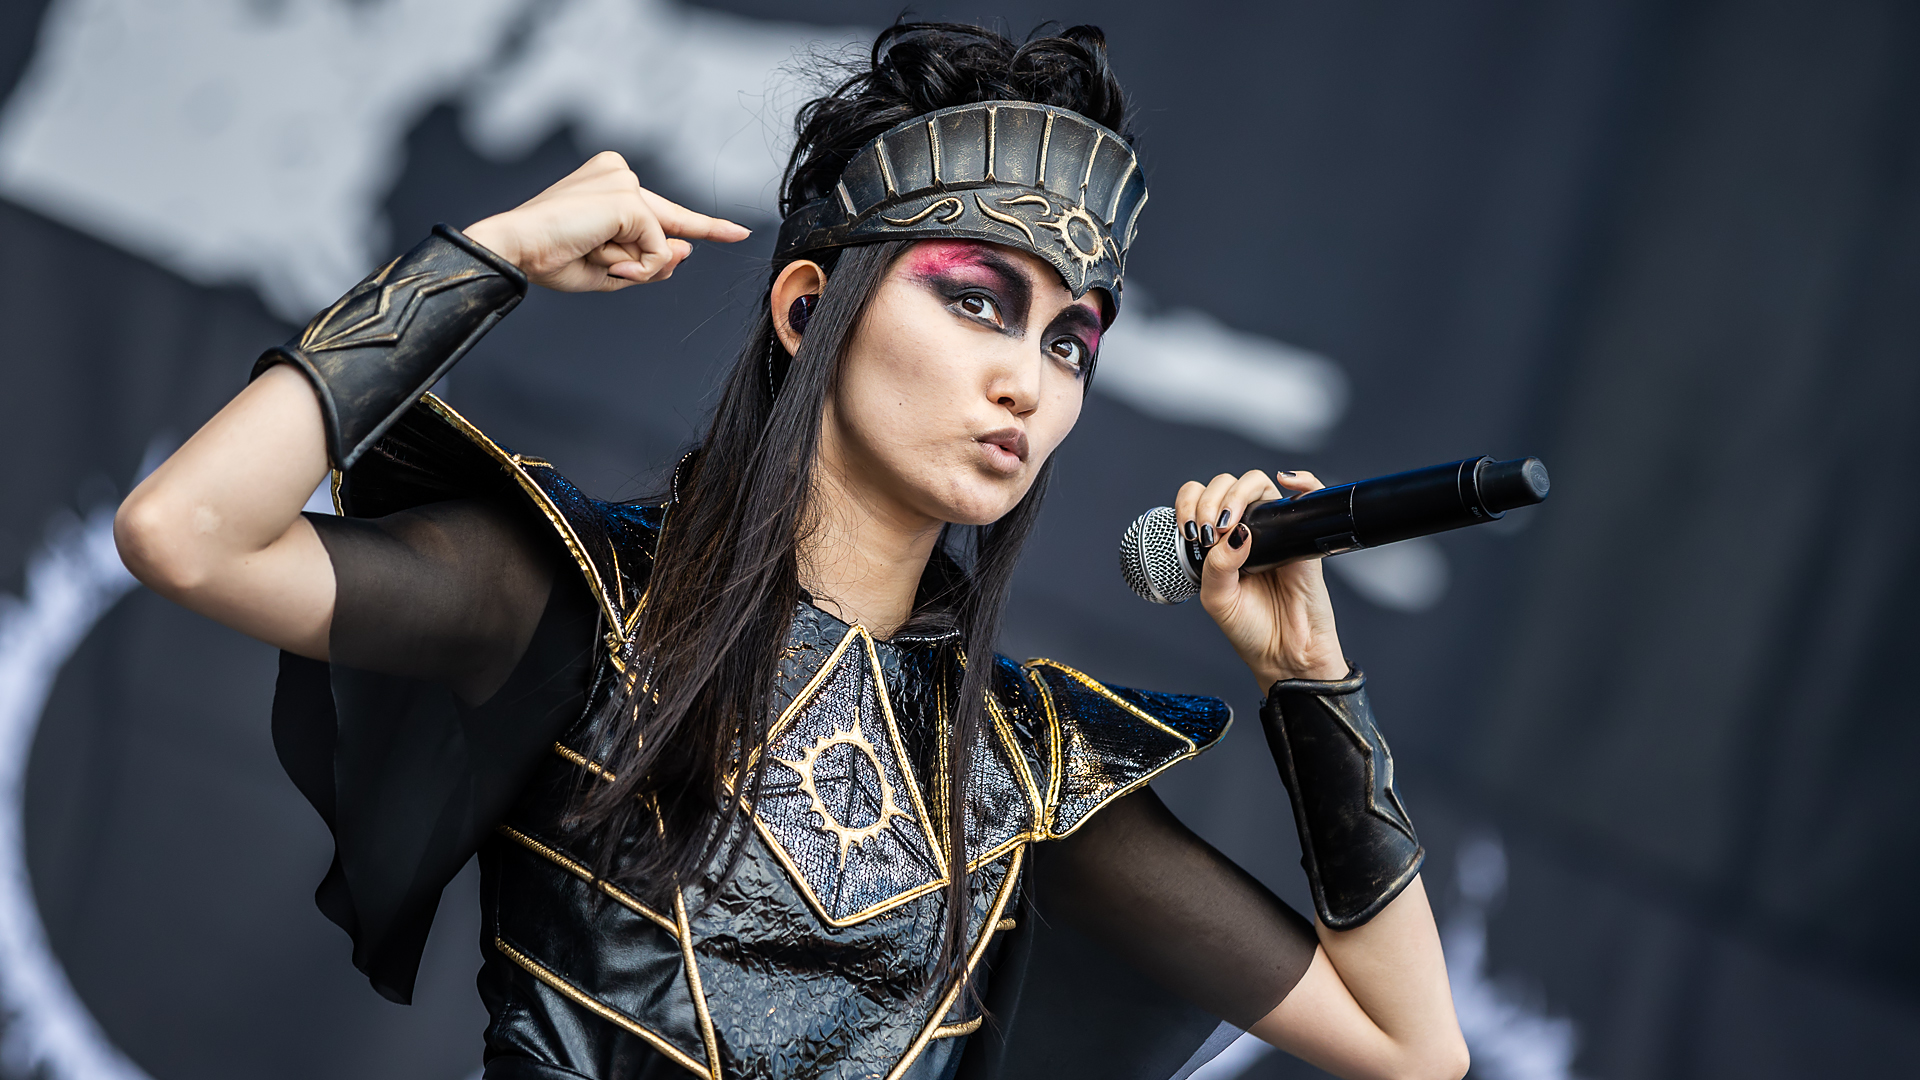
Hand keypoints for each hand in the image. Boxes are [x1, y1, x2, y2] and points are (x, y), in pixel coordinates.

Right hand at [462, 151, 749, 291]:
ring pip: (659, 242)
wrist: (518, 250)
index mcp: (610, 182)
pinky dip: (635, 264)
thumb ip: (653, 263)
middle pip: (666, 229)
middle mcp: (620, 172)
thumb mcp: (613, 269)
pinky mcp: (628, 198)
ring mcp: (625, 181)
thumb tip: (686, 251)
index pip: (666, 211)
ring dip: (628, 263)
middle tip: (589, 248)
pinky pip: (656, 247)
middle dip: (646, 259)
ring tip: (588, 252)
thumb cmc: (553, 258)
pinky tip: (601, 255)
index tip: (738, 232)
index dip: (706, 226)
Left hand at [1176, 469, 1347, 688]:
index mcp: (1216, 542)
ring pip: (1258, 484)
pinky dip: (1303, 479)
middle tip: (1209, 531)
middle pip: (1226, 484)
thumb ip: (1216, 565)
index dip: (1190, 502)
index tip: (1190, 529)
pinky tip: (1287, 482)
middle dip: (1210, 500)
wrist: (1285, 653)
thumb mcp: (1217, 598)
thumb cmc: (1250, 628)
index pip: (1200, 498)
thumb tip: (1234, 532)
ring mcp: (1274, 530)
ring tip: (1230, 523)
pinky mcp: (1303, 537)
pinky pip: (1310, 494)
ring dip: (1238, 493)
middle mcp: (1244, 529)